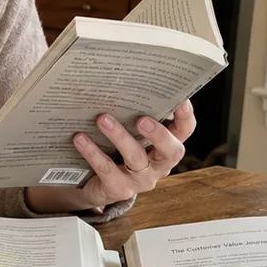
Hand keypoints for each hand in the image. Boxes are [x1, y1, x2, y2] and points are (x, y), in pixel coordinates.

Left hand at [25, 101, 195, 213]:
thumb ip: (131, 111)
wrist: (94, 183)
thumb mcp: (128, 130)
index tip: (181, 100)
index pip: (184, 131)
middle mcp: (159, 164)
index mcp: (165, 146)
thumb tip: (117, 76)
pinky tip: (80, 138)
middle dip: (158, 134)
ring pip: (136, 159)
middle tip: (142, 118)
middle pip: (171, 151)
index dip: (186, 117)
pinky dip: (93, 153)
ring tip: (102, 119)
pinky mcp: (119, 189)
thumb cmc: (115, 149)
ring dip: (120, 137)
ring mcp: (140, 179)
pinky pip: (107, 170)